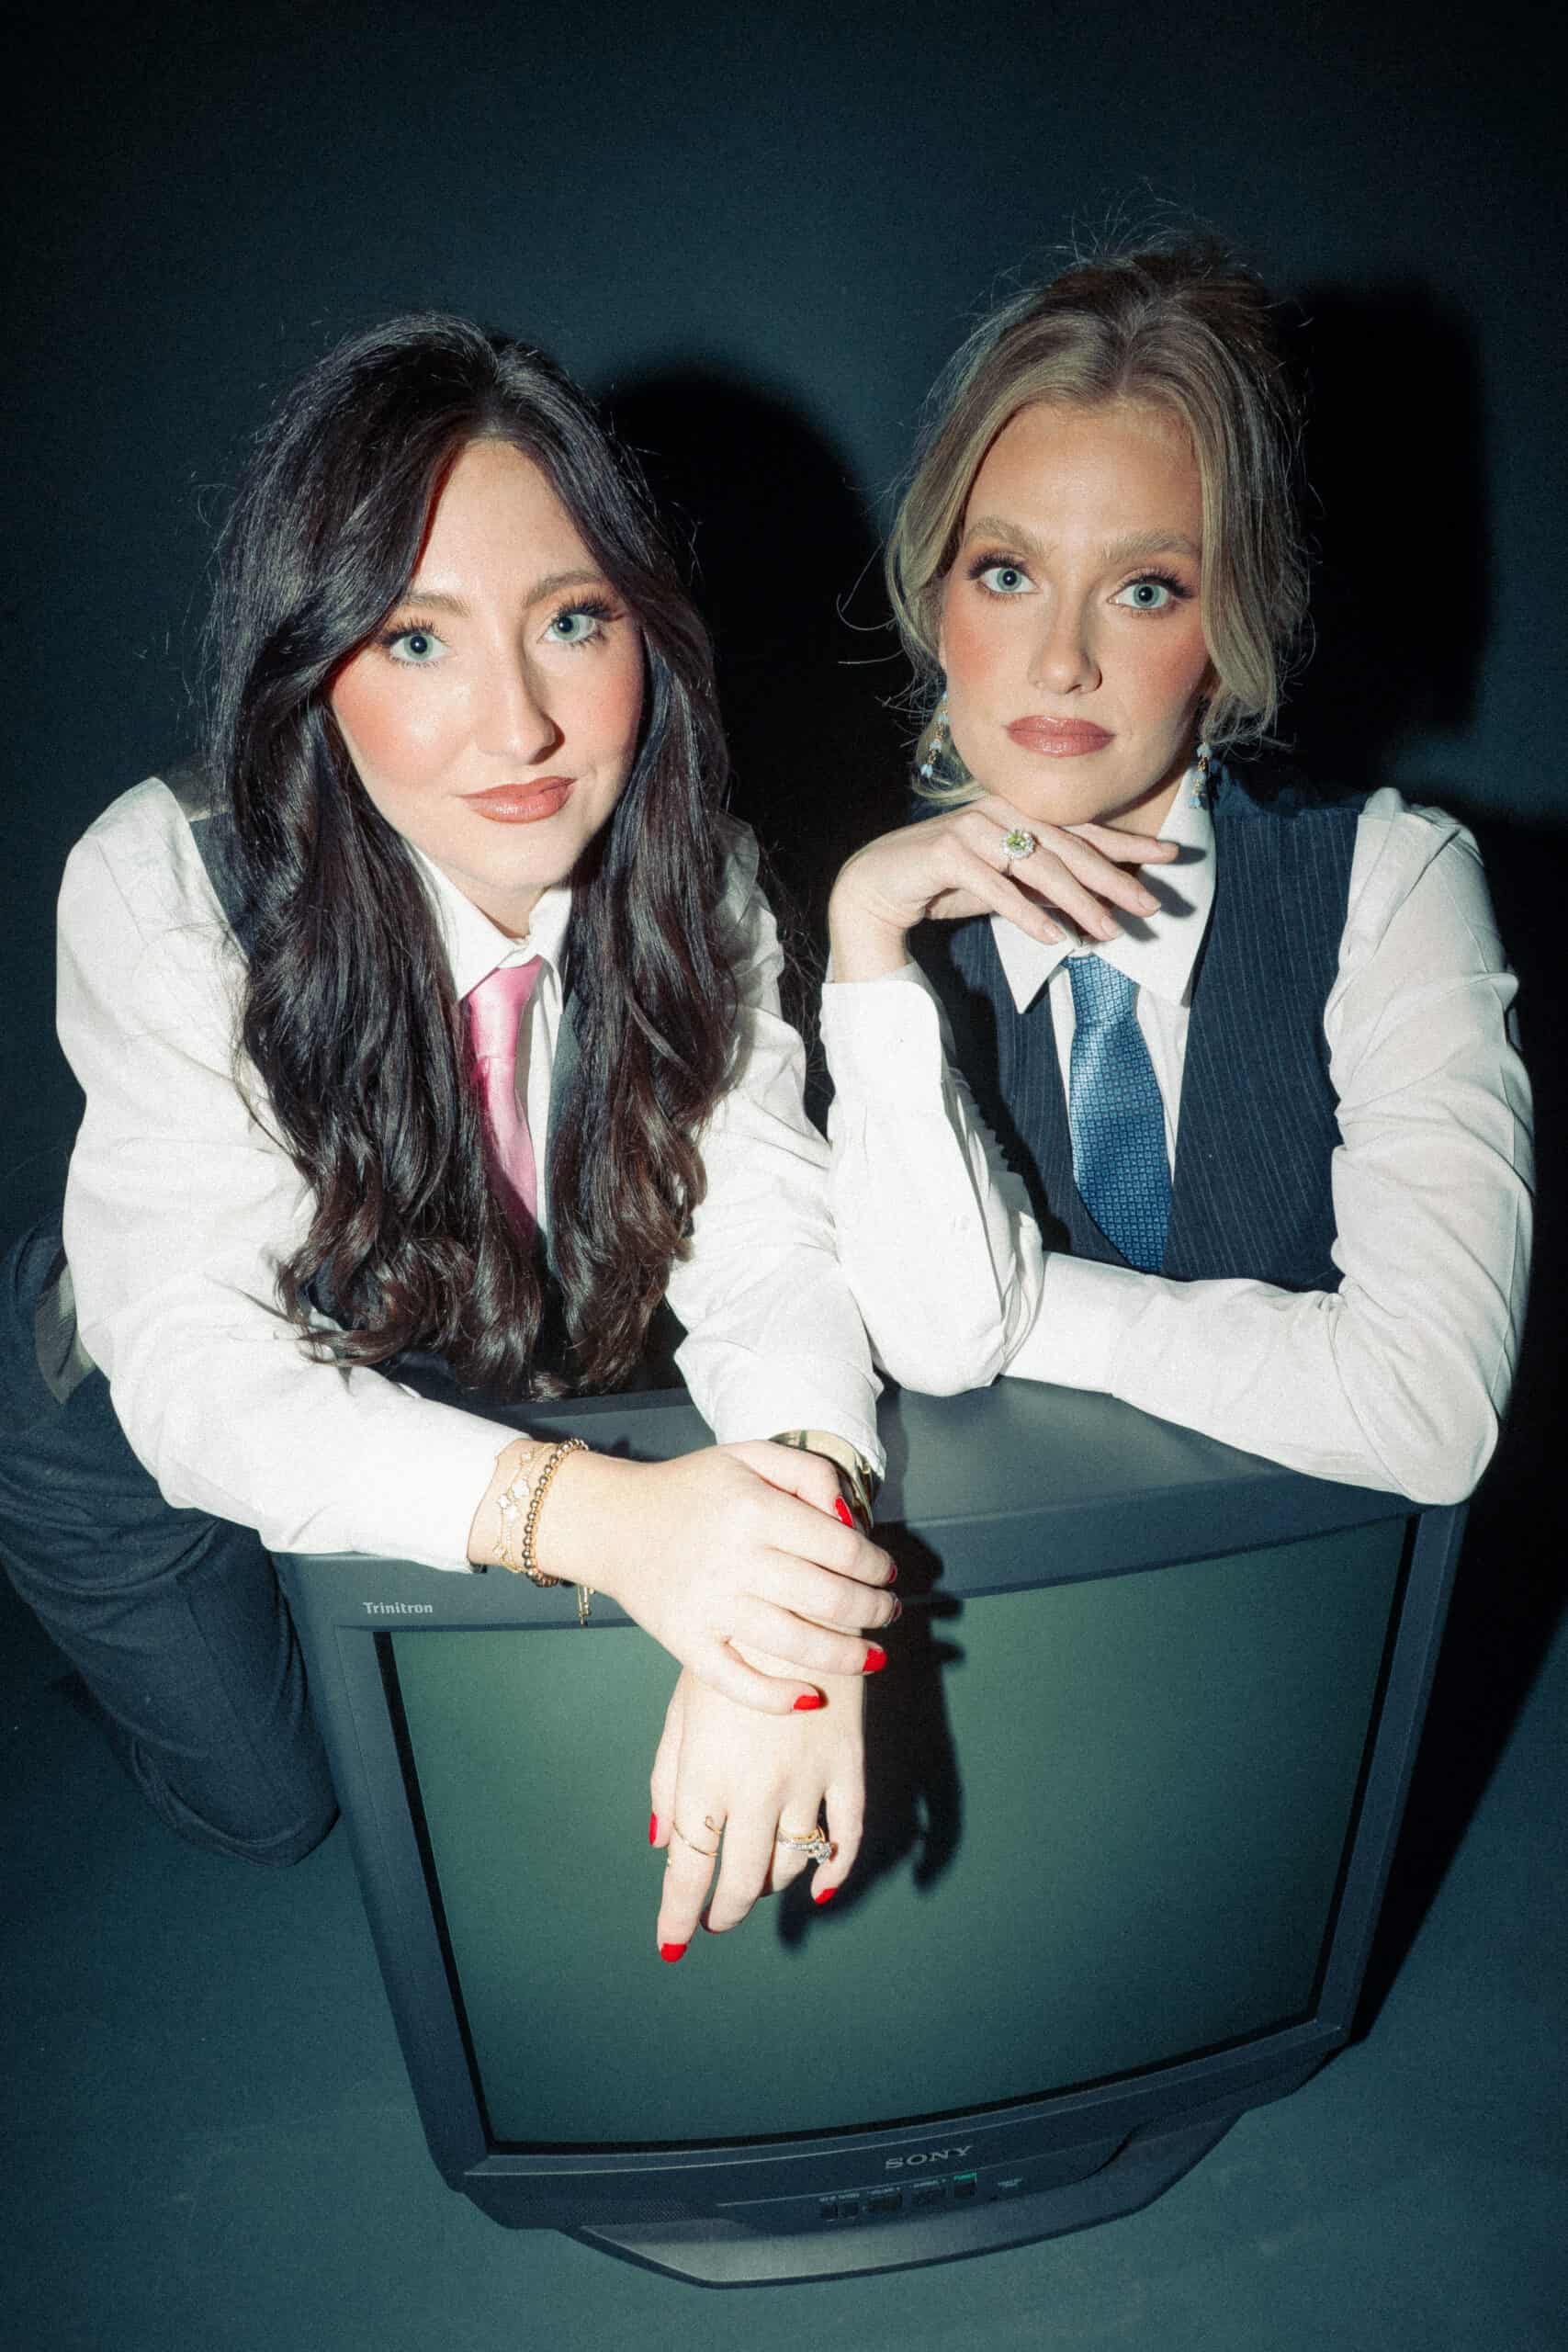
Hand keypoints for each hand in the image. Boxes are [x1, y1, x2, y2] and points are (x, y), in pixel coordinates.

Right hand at [472, 1439, 895, 1712]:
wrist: (614, 1522)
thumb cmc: (693, 1490)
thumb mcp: (749, 1456)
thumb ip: (808, 1472)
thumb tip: (852, 1519)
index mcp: (754, 1509)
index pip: (841, 1548)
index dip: (876, 1566)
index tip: (887, 1574)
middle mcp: (734, 1560)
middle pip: (828, 1600)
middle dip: (873, 1612)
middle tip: (889, 1614)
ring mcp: (709, 1606)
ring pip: (795, 1645)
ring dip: (846, 1657)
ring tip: (873, 1658)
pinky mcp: (686, 1642)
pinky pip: (737, 1681)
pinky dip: (777, 1697)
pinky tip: (810, 1698)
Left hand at [648, 1661, 865, 1959]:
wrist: (797, 1600)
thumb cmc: (729, 1651)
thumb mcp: (682, 1709)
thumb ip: (669, 1778)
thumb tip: (660, 1840)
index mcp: (705, 1773)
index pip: (689, 1866)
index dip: (680, 1911)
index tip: (673, 1941)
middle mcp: (756, 1787)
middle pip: (740, 1878)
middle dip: (724, 1909)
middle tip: (715, 1918)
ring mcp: (807, 1779)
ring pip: (791, 1863)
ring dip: (770, 1885)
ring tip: (754, 1887)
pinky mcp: (848, 1765)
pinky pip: (848, 1835)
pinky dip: (836, 1869)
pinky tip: (822, 1888)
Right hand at [828, 794, 1178, 980]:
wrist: (875, 885)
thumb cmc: (942, 882)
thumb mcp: (1004, 884)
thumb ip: (1042, 887)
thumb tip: (1093, 907)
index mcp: (1016, 809)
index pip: (1082, 827)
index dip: (1127, 842)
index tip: (1170, 856)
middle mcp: (997, 810)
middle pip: (1068, 847)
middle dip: (1114, 879)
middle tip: (1150, 906)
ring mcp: (971, 828)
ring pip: (1037, 867)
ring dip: (1077, 903)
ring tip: (1108, 933)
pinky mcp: (945, 853)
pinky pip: (995, 887)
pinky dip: (1025, 914)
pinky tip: (1052, 938)